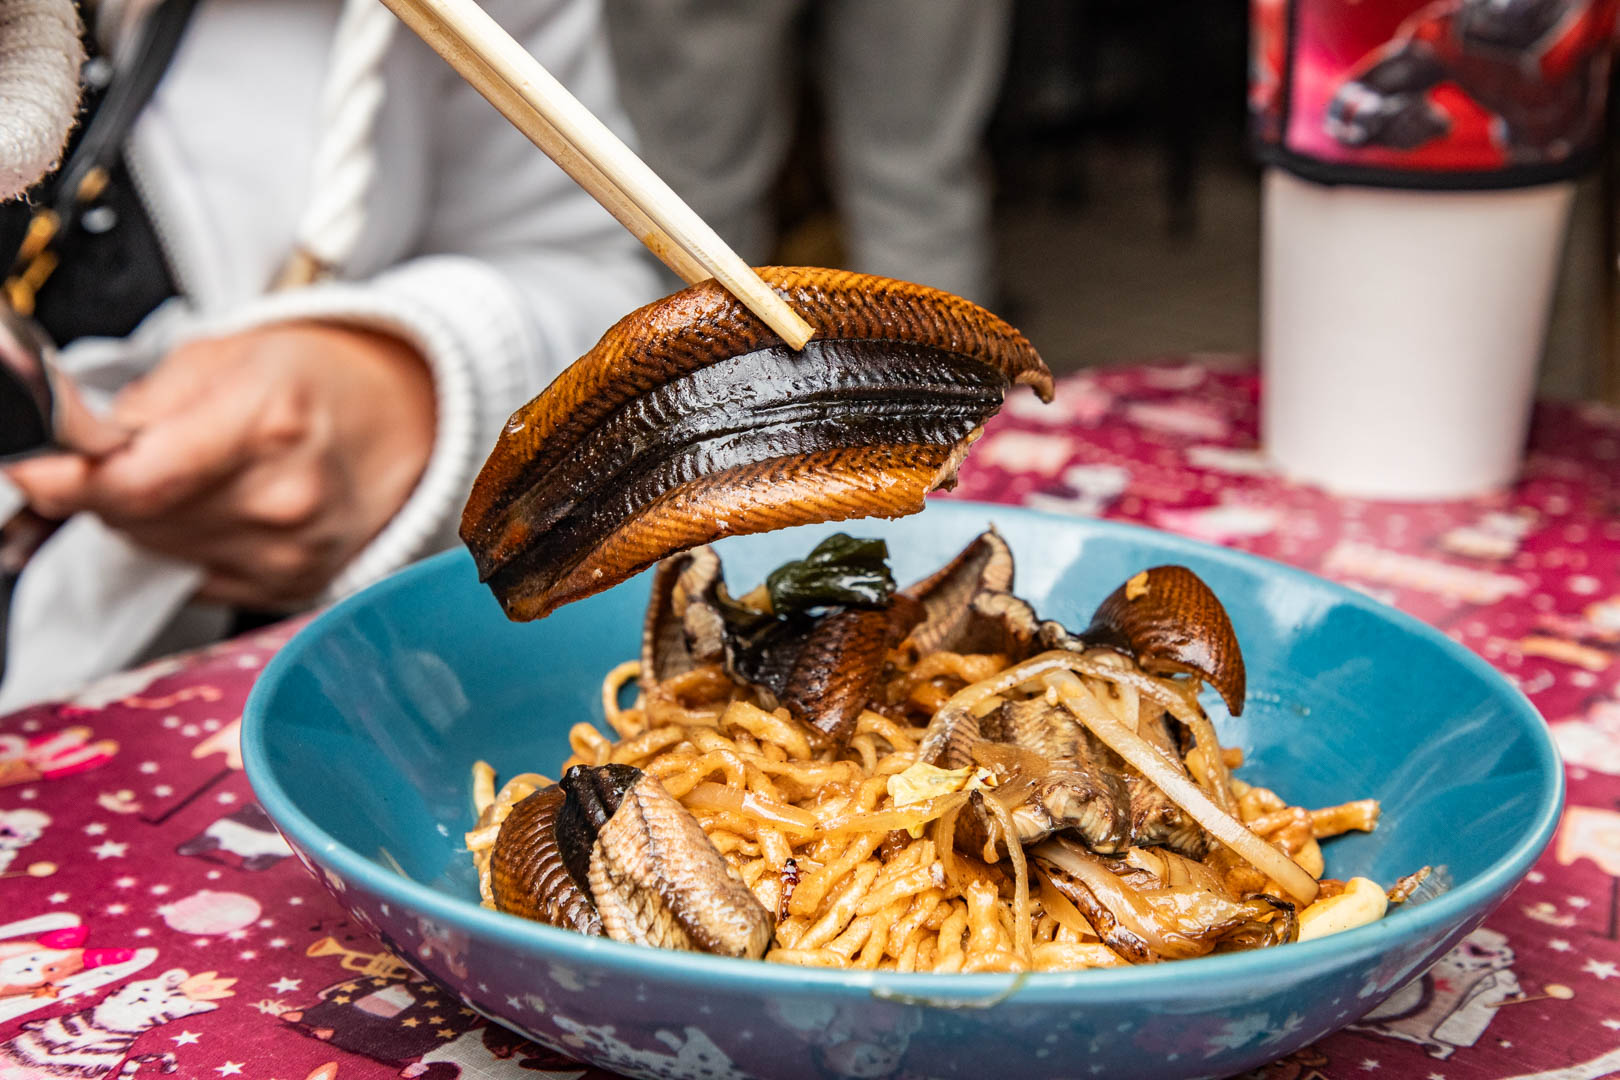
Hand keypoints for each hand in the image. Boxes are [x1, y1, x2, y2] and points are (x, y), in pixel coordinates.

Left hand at [3, 322, 435, 607]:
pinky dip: (192, 544)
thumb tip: (68, 450)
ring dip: (152, 518)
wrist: (411, 419)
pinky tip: (226, 507)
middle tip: (137, 452)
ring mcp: (293, 551)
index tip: (38, 471)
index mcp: (268, 425)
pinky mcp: (294, 585)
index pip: (131, 482)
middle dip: (113, 488)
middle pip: (138, 521)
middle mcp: (285, 499)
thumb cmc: (322, 379)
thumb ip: (140, 405)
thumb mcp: (226, 355)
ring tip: (195, 473)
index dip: (67, 481)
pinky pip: (198, 576)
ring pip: (161, 552)